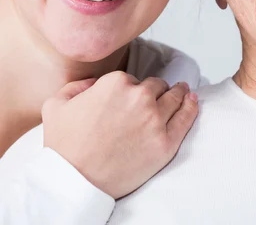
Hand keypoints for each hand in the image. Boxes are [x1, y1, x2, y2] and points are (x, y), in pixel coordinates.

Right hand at [42, 71, 198, 198]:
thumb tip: (94, 83)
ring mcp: (155, 119)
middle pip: (156, 86)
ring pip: (174, 97)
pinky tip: (192, 100)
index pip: (132, 79)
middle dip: (154, 91)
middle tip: (156, 97)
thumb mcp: (56, 106)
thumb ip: (77, 86)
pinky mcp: (166, 142)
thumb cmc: (63, 147)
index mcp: (116, 83)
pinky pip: (187, 117)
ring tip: (182, 92)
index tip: (128, 99)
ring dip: (178, 93)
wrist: (73, 183)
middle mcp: (140, 97)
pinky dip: (191, 106)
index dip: (129, 90)